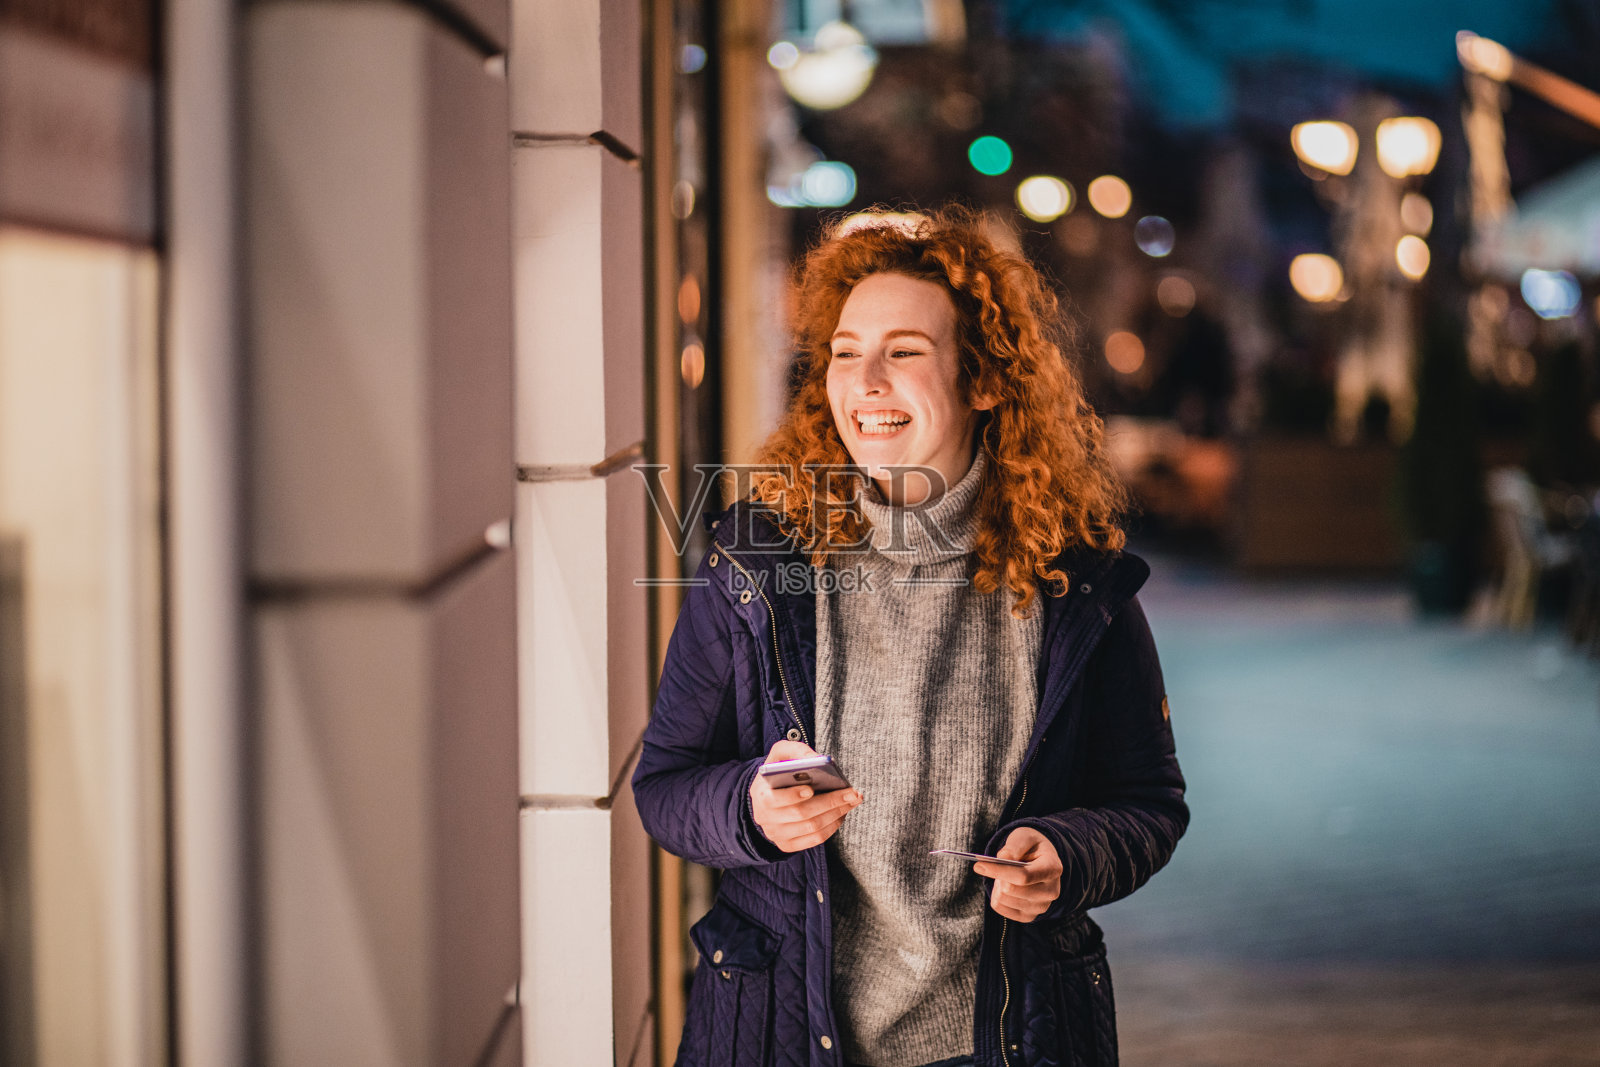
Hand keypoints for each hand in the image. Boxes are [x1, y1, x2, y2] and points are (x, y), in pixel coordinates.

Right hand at [749, 741, 863, 852]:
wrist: (770, 794)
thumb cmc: (779, 772)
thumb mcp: (780, 754)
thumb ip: (795, 750)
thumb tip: (816, 759)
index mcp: (759, 795)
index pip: (773, 800)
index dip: (792, 796)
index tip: (811, 789)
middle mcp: (765, 818)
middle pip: (800, 814)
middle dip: (829, 802)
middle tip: (851, 793)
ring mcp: (776, 834)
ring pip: (811, 828)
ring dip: (836, 814)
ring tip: (852, 800)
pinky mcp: (788, 845)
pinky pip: (815, 839)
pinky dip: (832, 826)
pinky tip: (842, 812)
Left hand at [974, 827, 1062, 922]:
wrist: (1041, 860)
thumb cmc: (1031, 847)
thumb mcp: (1025, 837)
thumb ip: (1015, 845)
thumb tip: (1003, 858)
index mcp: (1053, 869)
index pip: (1023, 876)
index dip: (999, 871)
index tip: (979, 865)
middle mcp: (1051, 891)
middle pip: (1011, 890)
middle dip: (998, 876)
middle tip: (1000, 865)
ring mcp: (1041, 907)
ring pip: (1003, 899)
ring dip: (998, 885)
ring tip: (1006, 875)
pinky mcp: (1029, 916)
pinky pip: (1001, 908)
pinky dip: (997, 895)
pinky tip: (1006, 886)